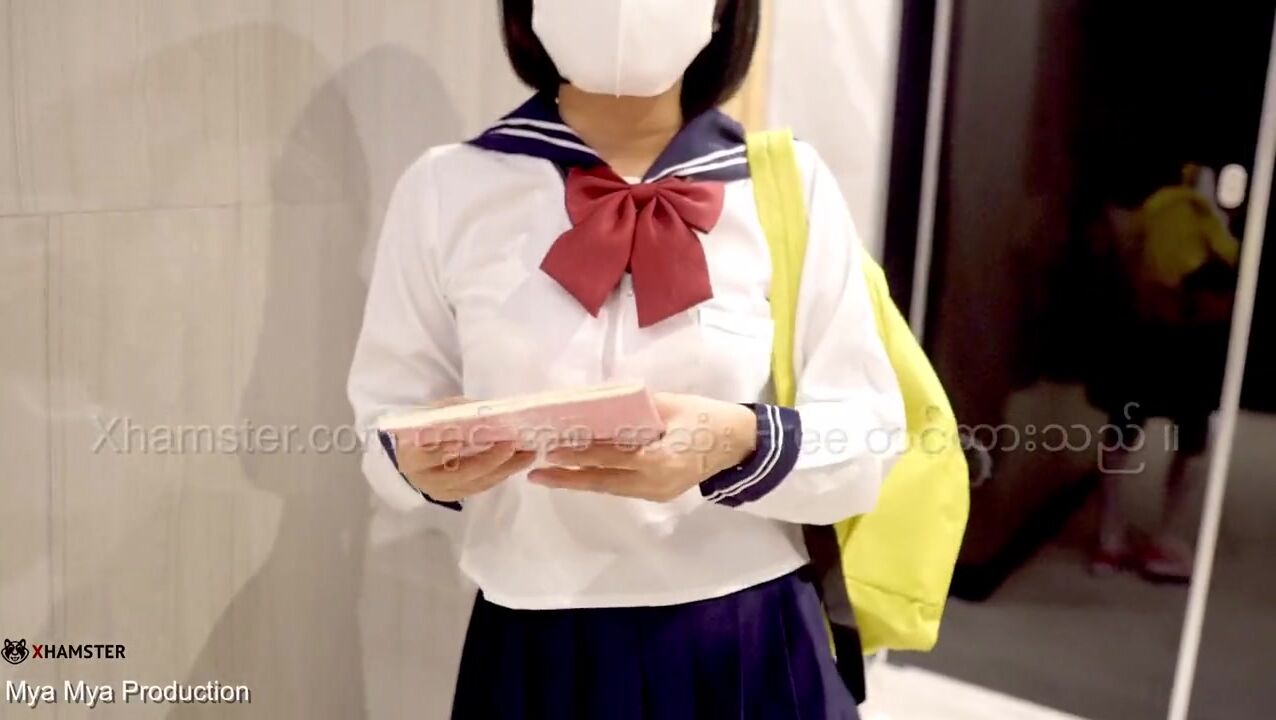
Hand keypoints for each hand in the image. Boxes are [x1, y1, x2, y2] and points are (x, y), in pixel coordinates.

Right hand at [395, 397, 536, 501]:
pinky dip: (500, 474)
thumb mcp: (433, 414)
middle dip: (489, 460)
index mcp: (411, 457)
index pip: (429, 456)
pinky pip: (481, 487)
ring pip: (476, 483)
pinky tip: (515, 463)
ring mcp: (442, 491)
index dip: (447, 449)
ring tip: (526, 454)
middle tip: (512, 445)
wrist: (412, 454)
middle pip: (462, 473)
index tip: (467, 438)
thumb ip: (455, 413)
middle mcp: (427, 479)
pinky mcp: (456, 496)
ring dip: (503, 469)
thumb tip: (488, 413)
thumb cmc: (424, 428)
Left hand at [528, 393, 756, 501]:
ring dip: (579, 481)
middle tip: (536, 473)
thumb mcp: (673, 404)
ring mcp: (657, 492)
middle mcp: (656, 481)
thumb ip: (636, 408)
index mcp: (661, 458)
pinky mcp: (659, 494)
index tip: (551, 450)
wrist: (740, 443)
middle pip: (603, 480)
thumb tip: (599, 405)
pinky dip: (599, 479)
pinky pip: (621, 487)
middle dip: (568, 477)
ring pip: (609, 487)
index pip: (611, 456)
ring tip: (548, 475)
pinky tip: (580, 474)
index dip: (579, 454)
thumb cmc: (708, 417)